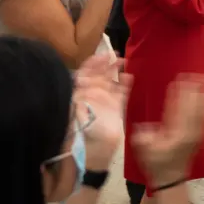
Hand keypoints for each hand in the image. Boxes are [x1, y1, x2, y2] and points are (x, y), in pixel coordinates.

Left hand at [73, 56, 129, 170]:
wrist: (95, 149)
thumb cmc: (82, 130)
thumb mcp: (75, 111)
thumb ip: (79, 96)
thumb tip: (81, 81)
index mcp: (80, 93)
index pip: (85, 73)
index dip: (92, 64)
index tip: (100, 56)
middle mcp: (92, 93)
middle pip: (99, 74)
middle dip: (106, 64)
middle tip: (114, 55)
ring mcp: (105, 99)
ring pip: (111, 80)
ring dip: (116, 70)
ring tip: (123, 61)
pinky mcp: (117, 106)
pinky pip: (122, 91)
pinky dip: (125, 84)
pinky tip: (129, 77)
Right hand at [132, 75, 203, 186]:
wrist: (171, 178)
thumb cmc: (156, 163)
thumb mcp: (145, 151)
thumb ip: (143, 138)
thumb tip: (143, 128)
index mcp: (176, 133)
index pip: (178, 109)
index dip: (180, 94)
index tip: (180, 79)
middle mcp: (189, 131)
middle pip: (193, 106)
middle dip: (195, 90)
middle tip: (197, 73)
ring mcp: (196, 133)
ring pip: (202, 110)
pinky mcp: (199, 135)